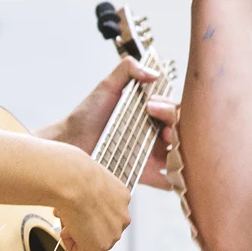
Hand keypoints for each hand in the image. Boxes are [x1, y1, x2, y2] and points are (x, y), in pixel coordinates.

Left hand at [43, 57, 179, 190]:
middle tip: (162, 127)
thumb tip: (153, 72)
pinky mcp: (145, 174)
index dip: (169, 107)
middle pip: (181, 130)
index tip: (152, 105)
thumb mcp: (106, 86)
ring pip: (179, 153)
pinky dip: (174, 179)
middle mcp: (153, 133)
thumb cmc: (86, 116)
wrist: (70, 143)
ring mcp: (151, 154)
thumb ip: (128, 70)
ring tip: (169, 145)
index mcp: (149, 114)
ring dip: (181, 150)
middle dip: (176, 125)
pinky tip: (172, 173)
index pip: (172, 110)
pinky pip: (167, 180)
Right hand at [55, 156, 130, 250]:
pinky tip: (67, 225)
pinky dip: (68, 241)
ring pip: (89, 240)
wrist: (75, 181)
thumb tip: (78, 194)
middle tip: (70, 210)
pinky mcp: (101, 245)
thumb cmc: (76, 174)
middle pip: (98, 228)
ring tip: (69, 215)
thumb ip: (90, 192)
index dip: (85, 210)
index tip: (76, 203)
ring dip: (75, 231)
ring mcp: (114, 233)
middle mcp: (123, 217)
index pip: (105, 213)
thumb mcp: (88, 178)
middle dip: (81, 223)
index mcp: (122, 198)